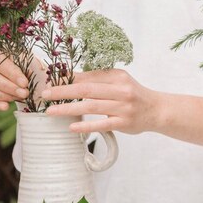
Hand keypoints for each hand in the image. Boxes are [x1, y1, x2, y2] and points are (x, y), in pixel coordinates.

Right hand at [0, 51, 29, 109]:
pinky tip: (6, 106)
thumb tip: (40, 70)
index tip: (25, 83)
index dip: (13, 75)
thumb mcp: (21, 55)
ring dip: (7, 96)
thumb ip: (29, 61)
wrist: (4, 68)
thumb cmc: (13, 59)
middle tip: (25, 94)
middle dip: (12, 88)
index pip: (2, 65)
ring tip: (20, 97)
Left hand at [42, 69, 160, 133]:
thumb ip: (99, 79)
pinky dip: (85, 126)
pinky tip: (71, 127)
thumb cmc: (134, 95)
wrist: (158, 110)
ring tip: (51, 111)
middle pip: (87, 89)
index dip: (68, 78)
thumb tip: (70, 77)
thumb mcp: (120, 82)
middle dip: (63, 91)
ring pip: (91, 106)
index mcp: (118, 76)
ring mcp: (123, 107)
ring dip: (68, 108)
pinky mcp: (124, 122)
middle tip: (45, 94)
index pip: (89, 76)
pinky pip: (102, 124)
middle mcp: (122, 90)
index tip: (50, 80)